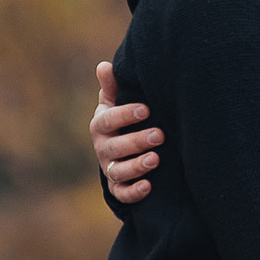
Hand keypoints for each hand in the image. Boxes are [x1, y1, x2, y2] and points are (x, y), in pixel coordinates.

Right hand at [90, 61, 163, 203]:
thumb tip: (104, 66)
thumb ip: (113, 86)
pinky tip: (149, 186)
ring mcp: (110, 169)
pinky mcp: (118, 188)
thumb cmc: (123, 119)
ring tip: (156, 159)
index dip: (125, 115)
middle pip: (114, 147)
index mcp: (101, 125)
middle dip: (136, 141)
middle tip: (159, 134)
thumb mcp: (116, 101)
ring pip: (119, 171)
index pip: (107, 120)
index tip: (146, 109)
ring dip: (137, 166)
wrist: (122, 150)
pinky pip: (122, 193)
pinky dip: (134, 192)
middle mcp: (103, 148)